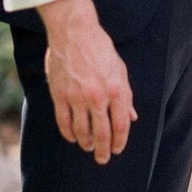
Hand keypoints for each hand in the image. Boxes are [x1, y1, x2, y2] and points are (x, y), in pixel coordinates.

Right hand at [39, 0, 136, 163]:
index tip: (117, 149)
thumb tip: (132, 117)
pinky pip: (63, 120)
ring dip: (86, 142)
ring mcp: (77, 96)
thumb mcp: (120, 70)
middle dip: (103, 149)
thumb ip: (126, 95)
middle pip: (102, 132)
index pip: (121, 124)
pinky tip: (72, 137)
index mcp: (116, 90)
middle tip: (103, 159)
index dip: (120, 141)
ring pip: (82, 130)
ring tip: (88, 148)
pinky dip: (68, 132)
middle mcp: (98, 96)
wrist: (74, 31)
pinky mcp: (59, 94)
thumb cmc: (100, 49)